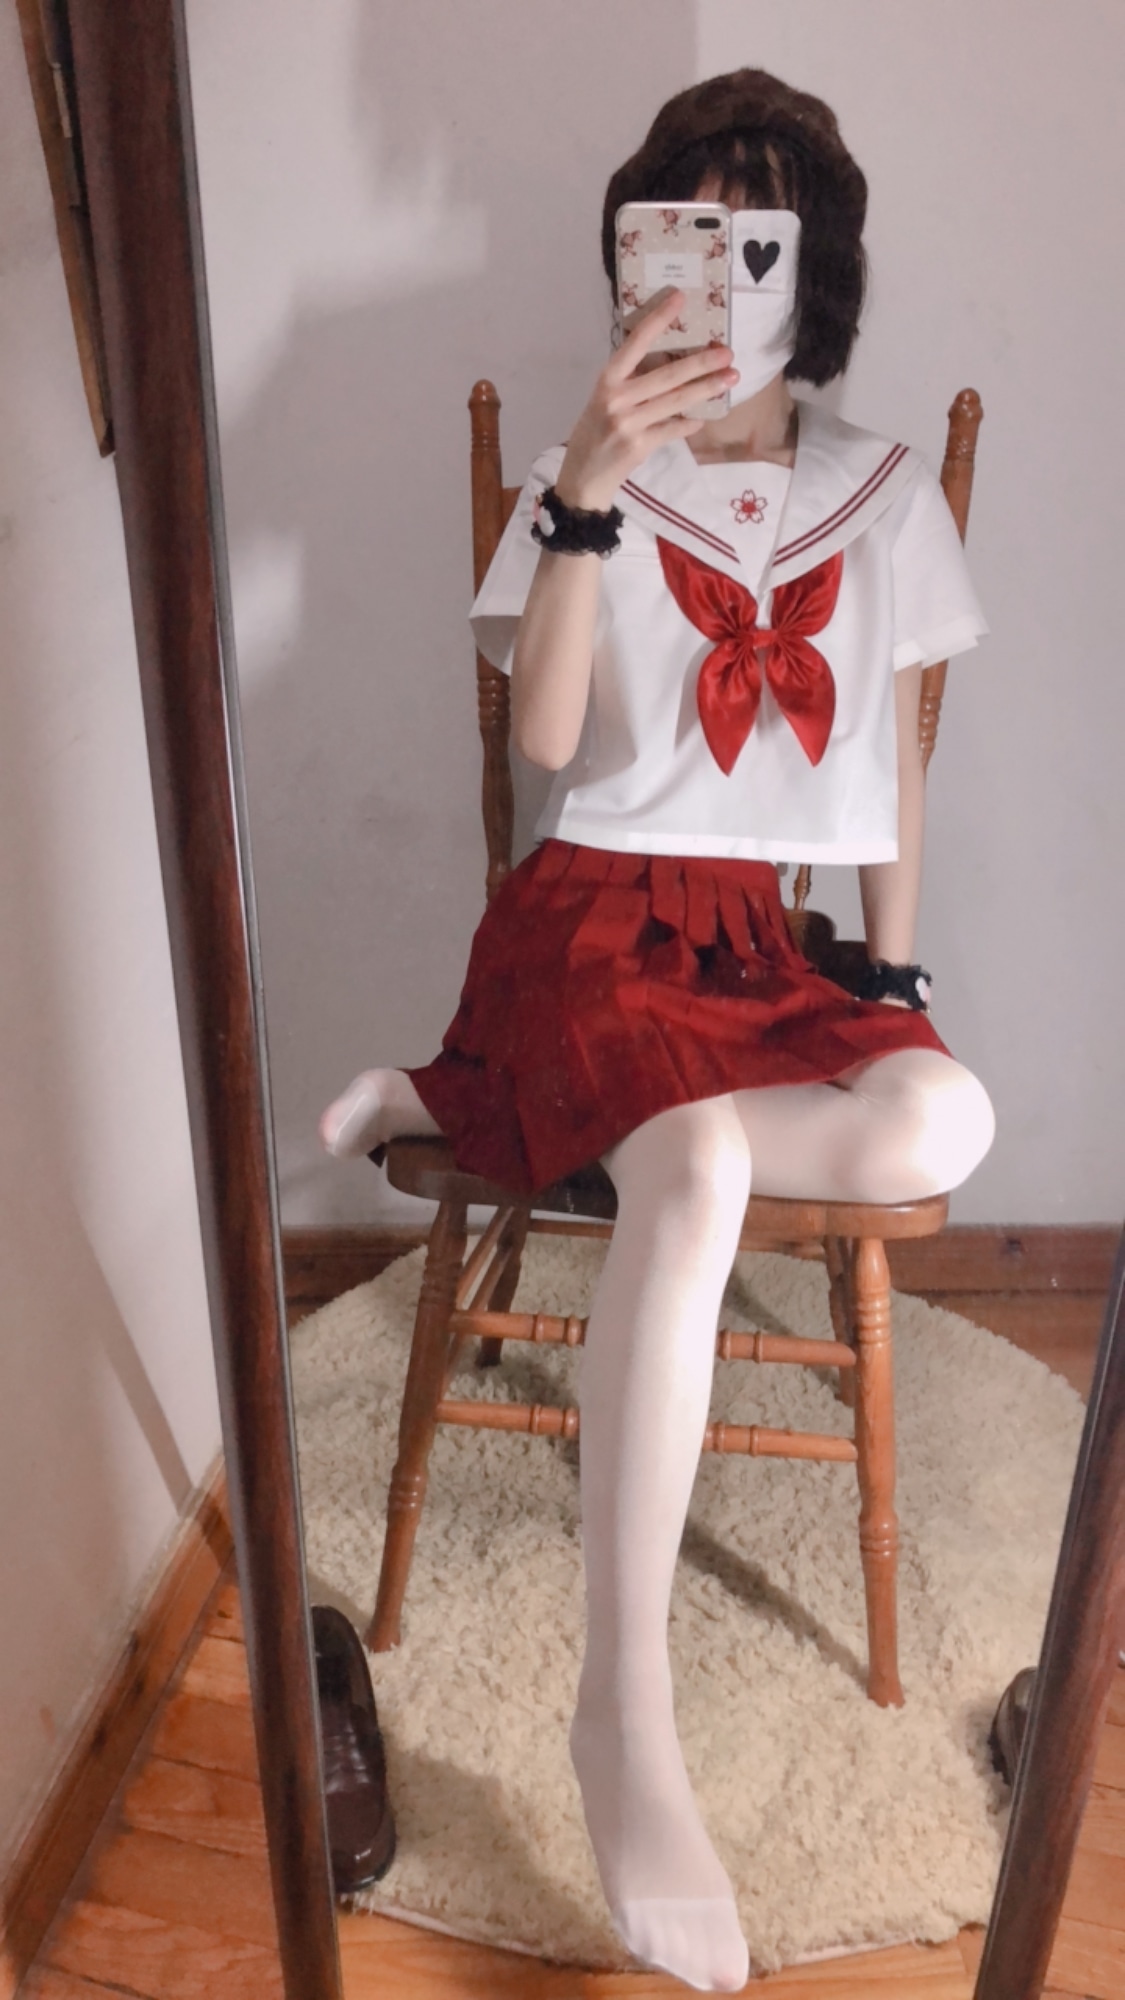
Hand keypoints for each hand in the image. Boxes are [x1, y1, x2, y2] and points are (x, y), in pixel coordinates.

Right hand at [555, 291, 736, 511]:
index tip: (680, 298)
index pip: (635, 343)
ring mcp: (629, 424)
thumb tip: (674, 364)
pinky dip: (690, 423)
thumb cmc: (594, 433)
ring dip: (706, 389)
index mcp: (607, 380)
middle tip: (728, 353)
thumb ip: (631, 383)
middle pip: (667, 375)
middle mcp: (617, 399)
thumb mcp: (604, 400)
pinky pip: (673, 429)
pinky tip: (704, 417)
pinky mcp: (639, 446)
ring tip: (731, 379)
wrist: (582, 478)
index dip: (658, 319)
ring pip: (676, 402)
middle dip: (701, 363)